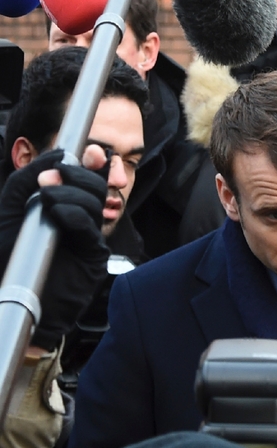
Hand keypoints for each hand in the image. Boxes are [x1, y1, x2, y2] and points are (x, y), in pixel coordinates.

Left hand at [0, 146, 110, 349]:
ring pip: (95, 202)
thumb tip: (57, 155)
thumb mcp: (9, 210)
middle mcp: (82, 218)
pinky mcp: (93, 256)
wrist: (12, 296)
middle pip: (96, 185)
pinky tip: (57, 214)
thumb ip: (25, 180)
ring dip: (70, 193)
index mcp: (67, 204)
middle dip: (75, 174)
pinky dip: (74, 215)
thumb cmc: (9, 257)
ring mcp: (90, 237)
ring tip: (46, 197)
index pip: (89, 176)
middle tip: (49, 177)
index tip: (90, 151)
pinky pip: (90, 228)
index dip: (93, 161)